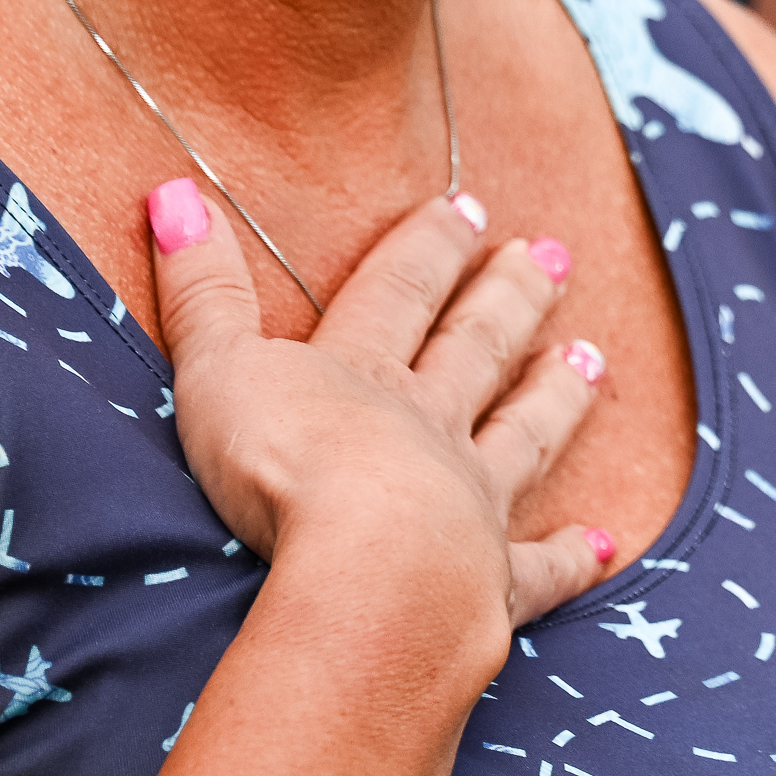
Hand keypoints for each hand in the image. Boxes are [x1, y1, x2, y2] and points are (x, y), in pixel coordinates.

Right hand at [149, 181, 611, 659]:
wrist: (370, 569)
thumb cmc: (282, 471)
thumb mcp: (218, 373)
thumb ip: (201, 295)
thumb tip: (173, 192)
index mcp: (364, 375)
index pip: (398, 292)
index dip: (428, 247)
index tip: (467, 204)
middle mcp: (429, 426)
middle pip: (476, 348)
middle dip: (510, 298)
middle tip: (553, 252)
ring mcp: (471, 500)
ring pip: (524, 435)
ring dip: (555, 396)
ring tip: (591, 357)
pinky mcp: (492, 582)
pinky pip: (539, 567)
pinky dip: (571, 556)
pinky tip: (603, 542)